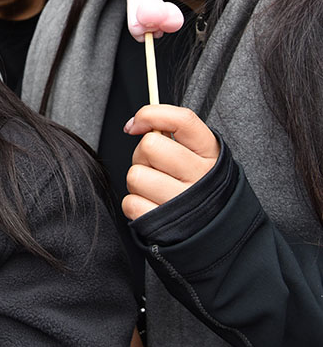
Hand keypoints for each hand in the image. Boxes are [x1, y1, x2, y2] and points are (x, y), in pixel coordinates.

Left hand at [122, 105, 218, 219]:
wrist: (215, 232)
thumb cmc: (197, 186)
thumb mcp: (198, 155)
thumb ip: (172, 134)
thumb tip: (133, 125)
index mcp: (211, 153)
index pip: (181, 120)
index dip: (151, 115)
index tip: (136, 124)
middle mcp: (201, 177)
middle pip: (150, 146)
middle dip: (142, 155)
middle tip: (154, 167)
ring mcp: (183, 203)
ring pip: (135, 175)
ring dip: (138, 182)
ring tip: (154, 189)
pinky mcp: (164, 225)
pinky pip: (130, 203)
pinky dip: (135, 204)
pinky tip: (152, 206)